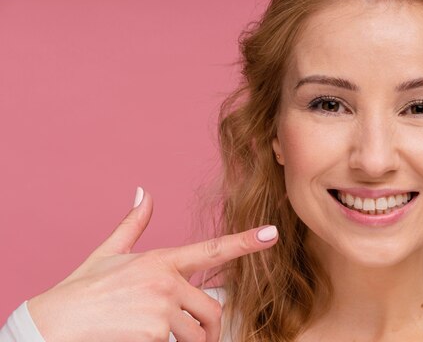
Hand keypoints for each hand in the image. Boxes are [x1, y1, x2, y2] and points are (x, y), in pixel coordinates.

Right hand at [27, 187, 277, 341]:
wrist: (53, 324)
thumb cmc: (82, 290)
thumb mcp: (108, 253)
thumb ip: (133, 225)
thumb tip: (144, 192)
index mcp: (161, 260)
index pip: (212, 250)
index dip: (245, 242)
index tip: (272, 233)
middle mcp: (165, 282)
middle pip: (212, 311)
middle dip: (207, 329)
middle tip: (193, 335)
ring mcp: (161, 309)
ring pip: (197, 334)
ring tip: (161, 337)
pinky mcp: (155, 335)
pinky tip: (142, 339)